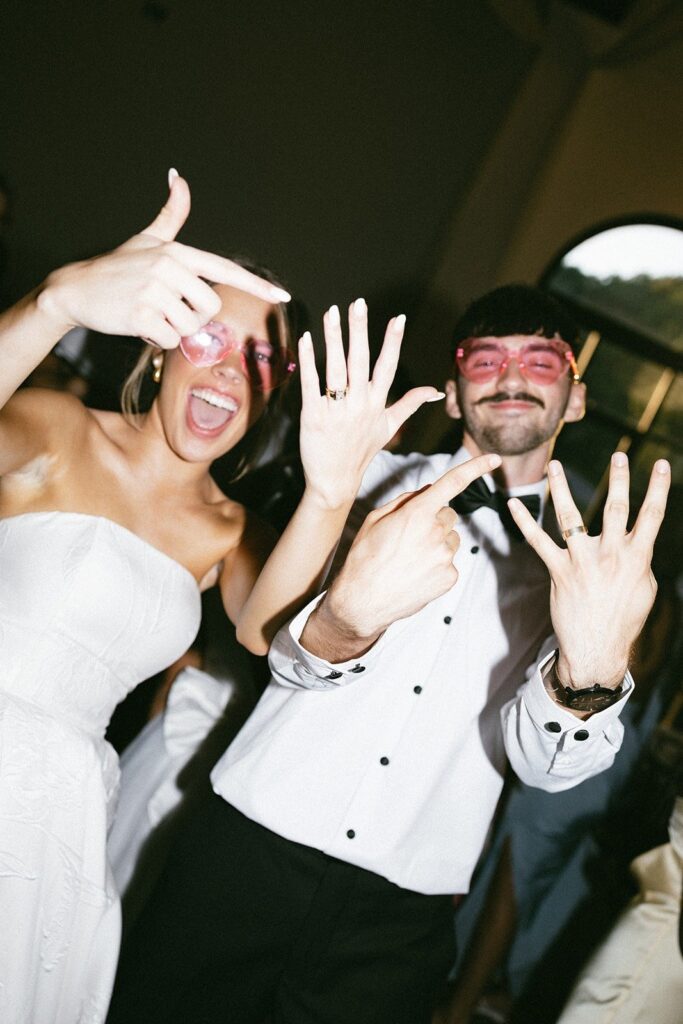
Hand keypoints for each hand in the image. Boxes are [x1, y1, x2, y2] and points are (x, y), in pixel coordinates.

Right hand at [38, 171, 289, 346]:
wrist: (76, 288)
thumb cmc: (118, 267)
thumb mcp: (147, 239)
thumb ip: (170, 215)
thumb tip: (180, 178)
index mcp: (178, 252)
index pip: (226, 270)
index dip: (256, 285)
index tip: (282, 295)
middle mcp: (169, 268)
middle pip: (210, 309)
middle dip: (192, 318)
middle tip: (167, 310)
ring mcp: (154, 291)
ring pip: (190, 328)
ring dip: (173, 331)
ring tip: (152, 315)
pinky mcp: (141, 315)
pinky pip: (169, 341)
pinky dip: (156, 341)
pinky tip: (139, 326)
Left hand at [297, 298, 443, 508]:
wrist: (335, 480)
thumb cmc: (361, 451)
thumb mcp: (389, 427)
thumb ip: (410, 404)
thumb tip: (434, 391)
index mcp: (378, 403)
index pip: (388, 367)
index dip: (393, 342)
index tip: (399, 318)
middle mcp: (360, 404)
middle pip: (361, 360)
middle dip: (360, 330)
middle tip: (358, 303)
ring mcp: (337, 410)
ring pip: (336, 367)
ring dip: (334, 338)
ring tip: (331, 312)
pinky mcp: (313, 416)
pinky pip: (311, 383)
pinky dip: (309, 360)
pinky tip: (307, 339)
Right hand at [302, 453, 501, 657]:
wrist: (363, 602)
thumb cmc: (365, 557)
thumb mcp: (375, 520)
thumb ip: (405, 500)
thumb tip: (429, 489)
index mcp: (416, 514)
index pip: (452, 483)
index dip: (476, 468)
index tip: (494, 459)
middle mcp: (435, 532)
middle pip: (448, 515)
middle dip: (434, 520)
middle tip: (409, 537)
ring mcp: (445, 556)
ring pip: (450, 539)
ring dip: (436, 543)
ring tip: (410, 559)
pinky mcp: (450, 577)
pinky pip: (450, 561)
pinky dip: (437, 564)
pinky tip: (416, 573)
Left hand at [508, 453, 670, 688]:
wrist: (597, 649)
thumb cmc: (623, 618)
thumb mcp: (643, 588)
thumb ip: (639, 559)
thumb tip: (636, 540)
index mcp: (638, 558)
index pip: (653, 516)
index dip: (658, 487)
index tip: (659, 463)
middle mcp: (611, 557)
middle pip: (617, 510)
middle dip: (619, 480)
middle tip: (618, 455)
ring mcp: (583, 563)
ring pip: (571, 517)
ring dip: (561, 488)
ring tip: (555, 464)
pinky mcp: (559, 572)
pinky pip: (538, 542)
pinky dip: (524, 522)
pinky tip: (513, 504)